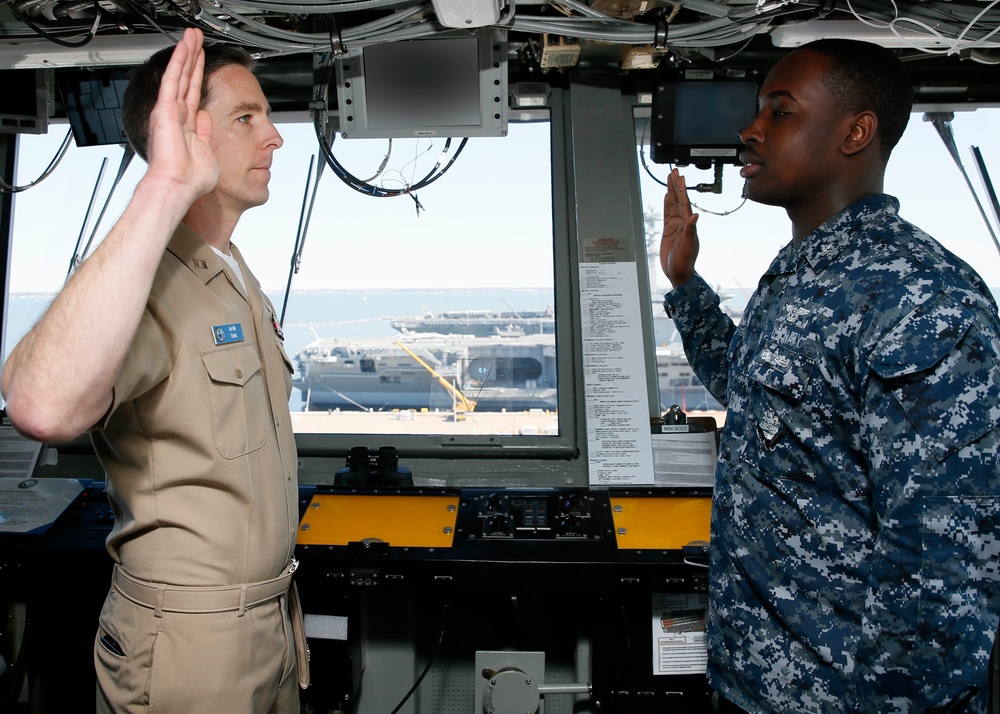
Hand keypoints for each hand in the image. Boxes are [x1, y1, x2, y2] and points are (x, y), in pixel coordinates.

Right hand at [143, 28, 218, 201]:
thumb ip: (205, 132)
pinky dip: (179, 63)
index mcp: (187, 126)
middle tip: (196, 39)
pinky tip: (184, 48)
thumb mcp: (206, 151)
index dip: (198, 75)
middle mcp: (176, 116)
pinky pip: (173, 80)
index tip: (202, 60)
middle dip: (192, 58)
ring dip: (186, 54)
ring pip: (179, 75)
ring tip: (191, 36)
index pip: (194, 93)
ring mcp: (170, 111)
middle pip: (186, 79)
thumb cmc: (190, 178)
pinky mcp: (165, 109)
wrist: (178, 186)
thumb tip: (206, 116)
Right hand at [660, 168, 698, 288]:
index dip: (681, 189)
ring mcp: (676, 226)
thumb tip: (695, 216)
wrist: (679, 273)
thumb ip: (690, 231)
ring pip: (673, 205)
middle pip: (679, 199)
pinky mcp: (668, 231)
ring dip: (671, 192)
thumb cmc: (685, 262)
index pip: (684, 202)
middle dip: (676, 185)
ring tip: (670, 179)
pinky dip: (667, 204)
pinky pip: (667, 214)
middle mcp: (683, 223)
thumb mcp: (688, 246)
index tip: (680, 177)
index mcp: (688, 225)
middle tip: (674, 171)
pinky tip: (667, 196)